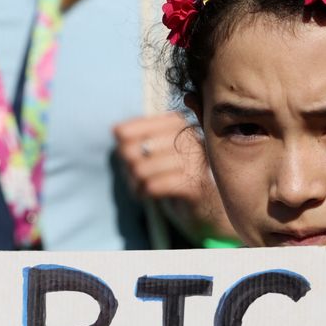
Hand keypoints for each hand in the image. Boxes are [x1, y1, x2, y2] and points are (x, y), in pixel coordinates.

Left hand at [114, 112, 237, 243]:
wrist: (209, 203)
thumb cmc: (177, 172)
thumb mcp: (156, 149)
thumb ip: (136, 135)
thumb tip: (117, 130)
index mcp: (177, 122)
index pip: (126, 131)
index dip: (119, 149)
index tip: (126, 156)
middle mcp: (188, 136)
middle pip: (131, 151)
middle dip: (128, 169)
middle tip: (136, 176)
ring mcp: (195, 161)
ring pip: (141, 170)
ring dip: (136, 184)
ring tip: (143, 187)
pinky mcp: (195, 185)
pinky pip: (154, 186)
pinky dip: (146, 192)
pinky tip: (151, 194)